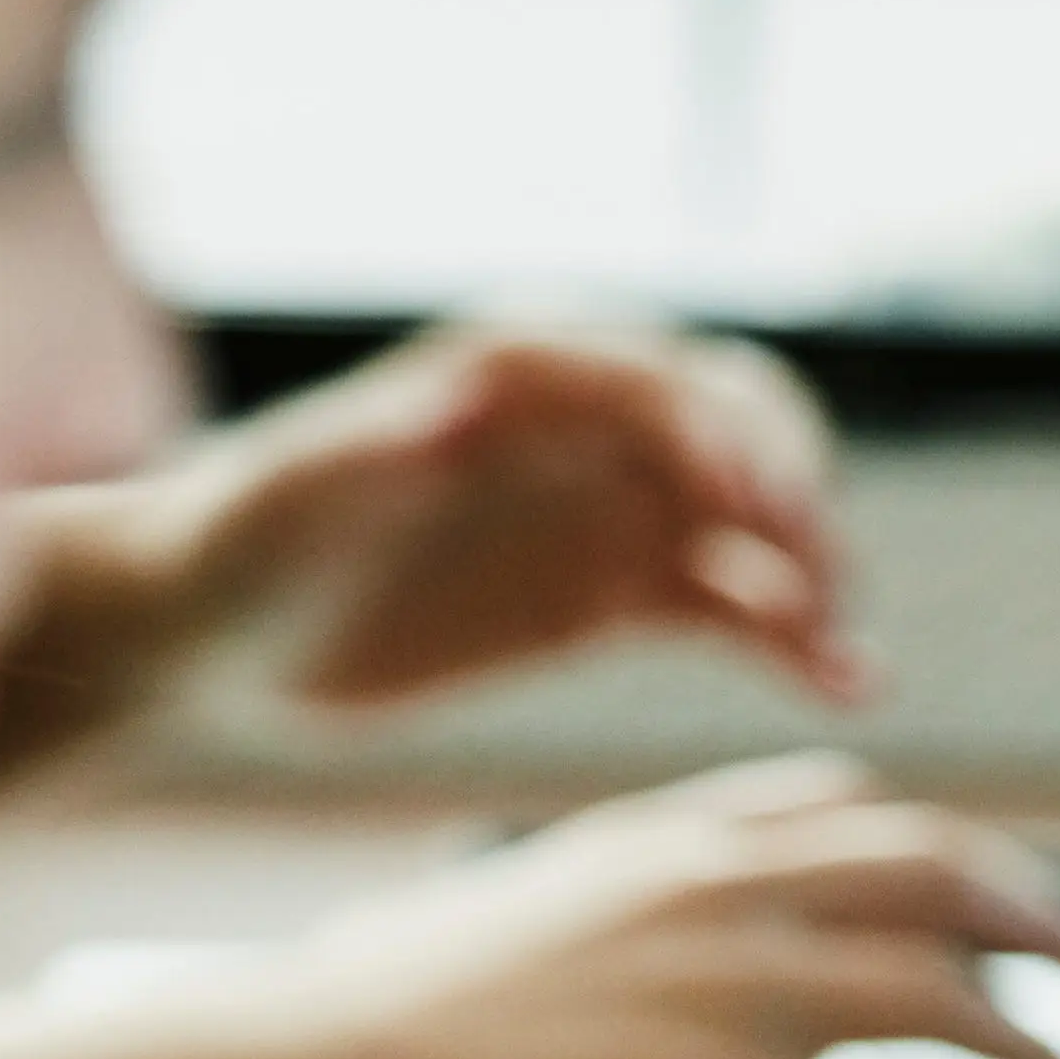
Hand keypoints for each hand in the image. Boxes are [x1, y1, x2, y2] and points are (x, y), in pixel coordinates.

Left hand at [139, 318, 865, 709]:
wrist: (216, 630)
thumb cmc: (236, 543)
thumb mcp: (289, 499)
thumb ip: (372, 453)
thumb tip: (454, 406)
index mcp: (518, 372)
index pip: (655, 379)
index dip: (719, 435)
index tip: (752, 514)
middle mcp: (582, 426)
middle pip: (738, 428)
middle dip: (790, 492)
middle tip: (811, 583)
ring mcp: (604, 509)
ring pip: (750, 526)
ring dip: (811, 577)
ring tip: (843, 654)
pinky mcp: (609, 594)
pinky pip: (727, 607)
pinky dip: (789, 640)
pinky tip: (843, 686)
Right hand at [189, 756, 1059, 1058]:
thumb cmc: (389, 1022)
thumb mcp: (526, 909)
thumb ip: (642, 891)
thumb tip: (714, 892)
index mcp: (669, 843)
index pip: (853, 816)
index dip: (947, 857)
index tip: (1002, 898)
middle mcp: (717, 887)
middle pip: (929, 870)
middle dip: (1029, 914)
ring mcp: (728, 975)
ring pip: (938, 978)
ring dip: (1029, 1030)